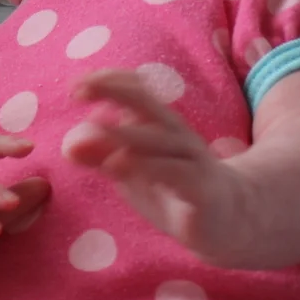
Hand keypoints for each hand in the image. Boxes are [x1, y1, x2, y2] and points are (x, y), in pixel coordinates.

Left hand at [61, 70, 252, 263]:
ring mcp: (191, 160)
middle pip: (148, 103)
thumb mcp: (132, 172)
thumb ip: (102, 158)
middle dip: (114, 89)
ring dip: (123, 133)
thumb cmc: (174, 188)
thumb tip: (69, 144)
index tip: (76, 85)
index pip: (137, 90)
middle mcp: (177, 135)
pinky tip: (118, 166)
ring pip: (158, 139)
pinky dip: (146, 167)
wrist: (230, 218)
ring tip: (91, 131)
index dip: (109, 82)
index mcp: (160, 125)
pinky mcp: (200, 189)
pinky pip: (174, 172)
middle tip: (79, 89)